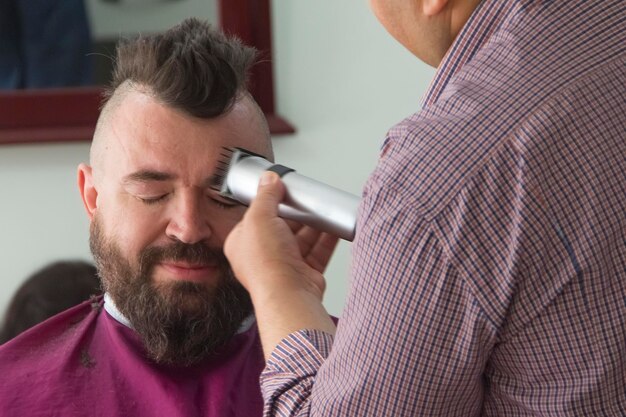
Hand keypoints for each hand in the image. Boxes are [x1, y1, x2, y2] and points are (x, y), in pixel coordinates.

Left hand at [224, 171, 336, 357]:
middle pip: (282, 227)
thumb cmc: (266, 264)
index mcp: (242, 243)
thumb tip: (269, 179)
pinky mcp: (305, 273)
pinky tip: (335, 227)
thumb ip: (266, 196)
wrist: (288, 294)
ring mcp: (285, 265)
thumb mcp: (259, 218)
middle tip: (308, 199)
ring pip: (302, 239)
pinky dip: (328, 239)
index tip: (283, 190)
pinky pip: (319, 251)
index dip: (269, 203)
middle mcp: (263, 256)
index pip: (256, 217)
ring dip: (315, 225)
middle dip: (297, 214)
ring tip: (324, 210)